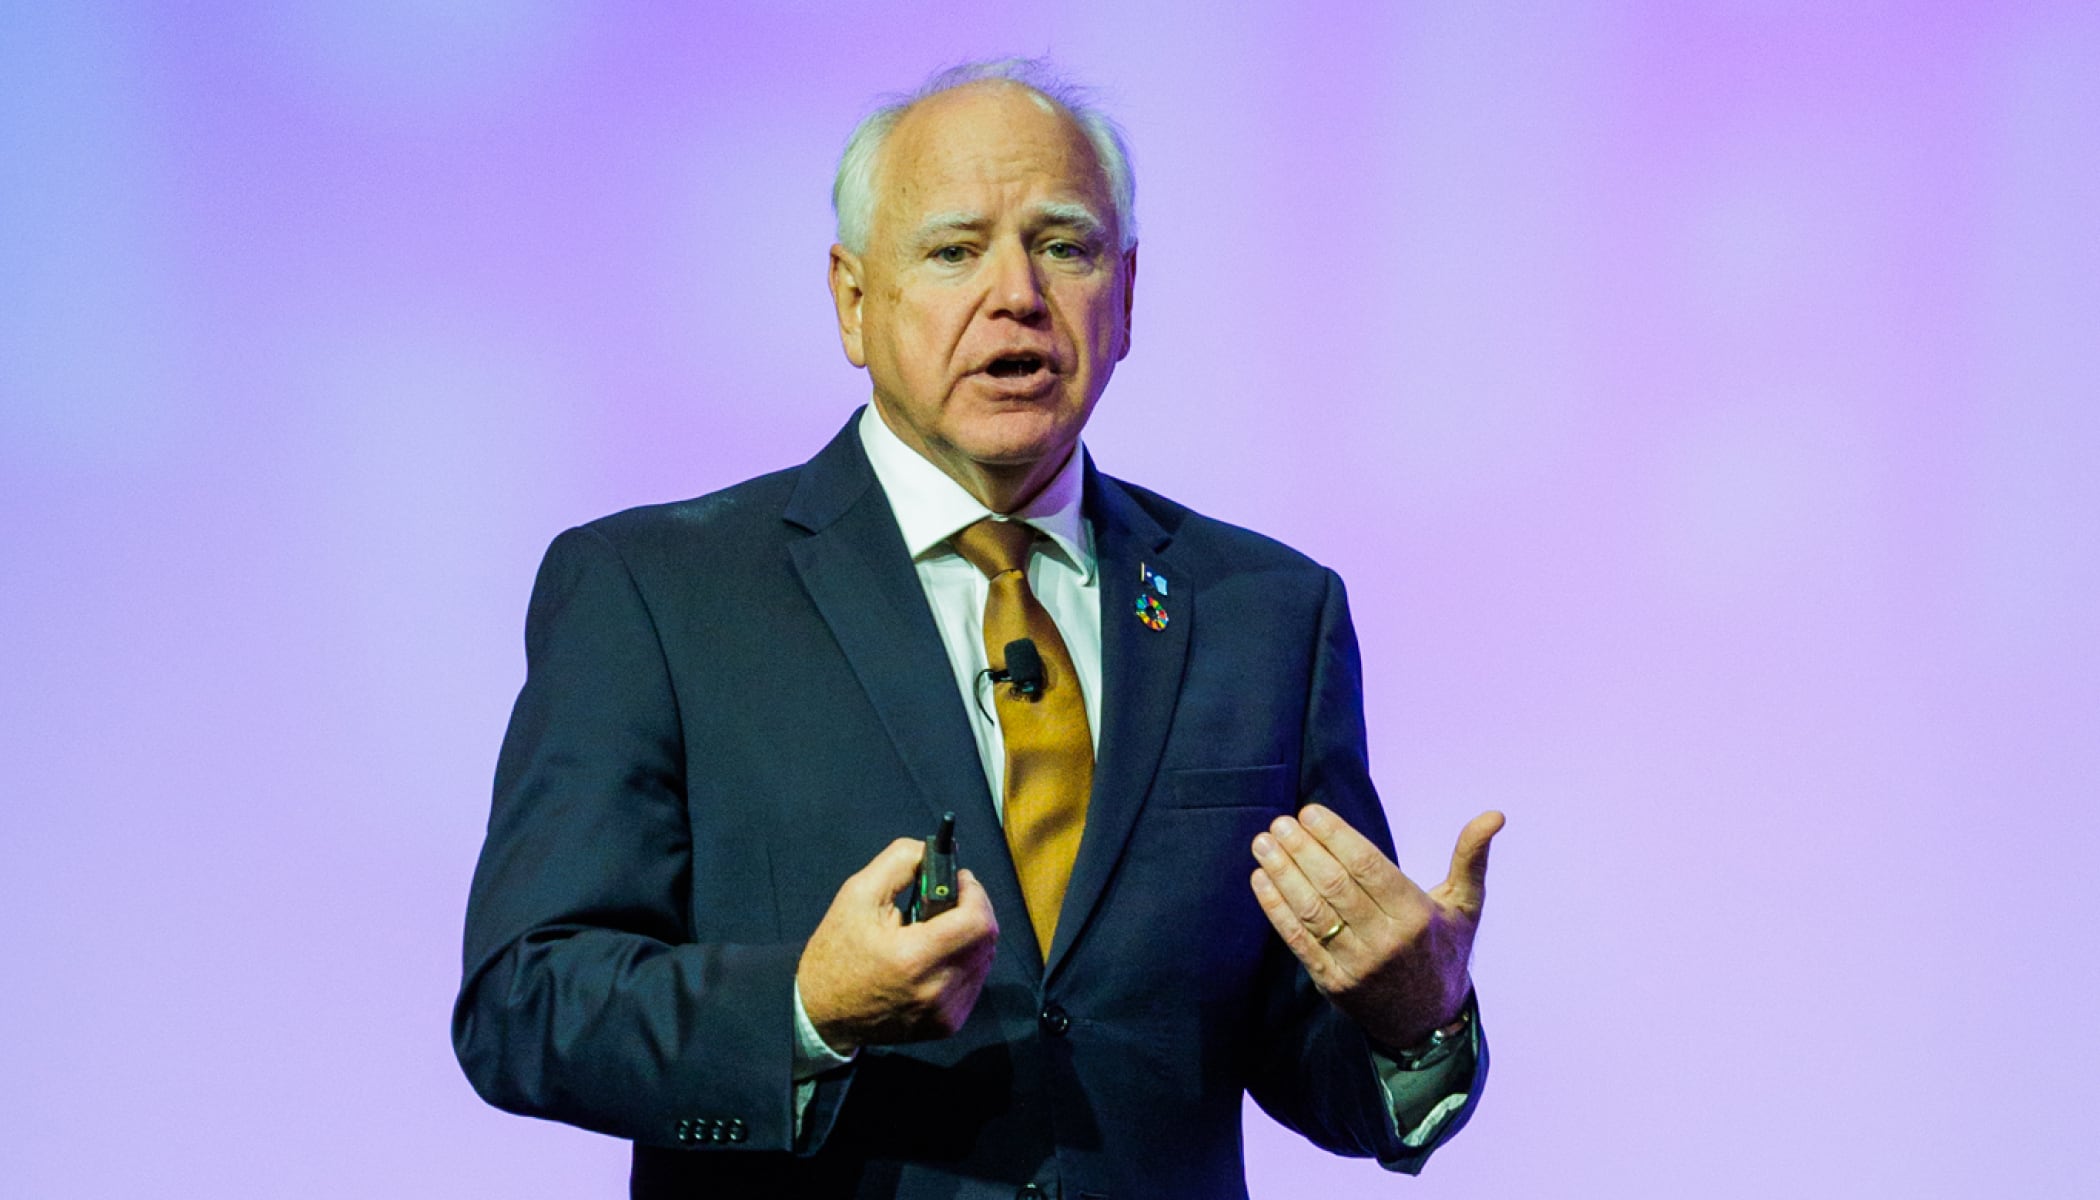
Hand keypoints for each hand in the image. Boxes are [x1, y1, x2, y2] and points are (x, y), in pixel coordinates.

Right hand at [798, 837, 999, 1054]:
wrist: (822, 1015)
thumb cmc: (837, 953)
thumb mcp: (857, 894)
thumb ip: (900, 862)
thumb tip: (936, 850)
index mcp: (913, 959)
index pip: (978, 921)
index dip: (975, 893)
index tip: (958, 880)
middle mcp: (936, 991)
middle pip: (987, 939)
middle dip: (974, 910)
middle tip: (946, 901)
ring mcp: (945, 1014)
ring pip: (985, 959)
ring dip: (970, 936)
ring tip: (935, 930)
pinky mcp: (948, 1026)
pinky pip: (974, 981)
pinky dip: (963, 961)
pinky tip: (936, 956)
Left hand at [1249, 805, 1503, 1048]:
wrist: (1428, 1021)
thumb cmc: (1443, 949)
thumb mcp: (1464, 905)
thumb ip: (1471, 858)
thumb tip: (1494, 814)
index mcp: (1416, 917)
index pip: (1368, 867)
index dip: (1336, 837)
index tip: (1310, 812)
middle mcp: (1385, 942)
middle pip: (1334, 886)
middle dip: (1302, 850)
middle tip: (1280, 822)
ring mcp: (1356, 965)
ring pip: (1312, 911)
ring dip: (1282, 874)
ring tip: (1263, 843)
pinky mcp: (1332, 983)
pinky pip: (1298, 941)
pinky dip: (1275, 909)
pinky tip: (1261, 879)